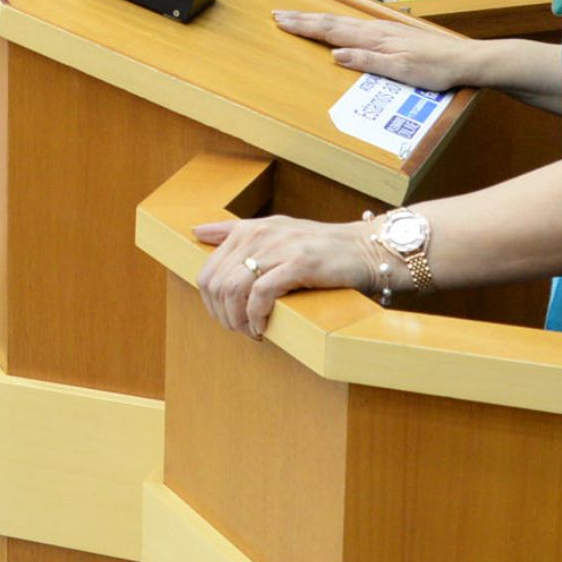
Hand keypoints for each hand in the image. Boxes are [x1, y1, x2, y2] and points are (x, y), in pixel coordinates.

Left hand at [191, 214, 382, 335]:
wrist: (365, 249)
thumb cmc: (319, 247)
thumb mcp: (274, 230)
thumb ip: (234, 231)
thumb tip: (196, 231)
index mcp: (249, 229)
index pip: (207, 271)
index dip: (211, 303)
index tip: (228, 318)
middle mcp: (259, 235)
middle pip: (215, 284)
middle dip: (222, 315)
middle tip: (241, 330)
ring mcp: (278, 248)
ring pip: (233, 289)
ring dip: (237, 319)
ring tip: (252, 331)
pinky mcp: (298, 263)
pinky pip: (261, 293)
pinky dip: (256, 316)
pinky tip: (264, 327)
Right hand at [274, 9, 480, 92]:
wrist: (465, 60)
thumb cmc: (436, 69)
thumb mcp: (401, 71)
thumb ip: (368, 62)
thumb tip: (336, 54)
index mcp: (374, 39)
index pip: (331, 31)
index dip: (305, 26)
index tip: (281, 20)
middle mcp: (376, 30)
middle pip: (332, 22)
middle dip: (304, 18)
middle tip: (279, 14)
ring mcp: (383, 30)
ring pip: (342, 21)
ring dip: (318, 19)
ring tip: (299, 17)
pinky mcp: (391, 34)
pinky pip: (355, 25)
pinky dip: (337, 23)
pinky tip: (336, 26)